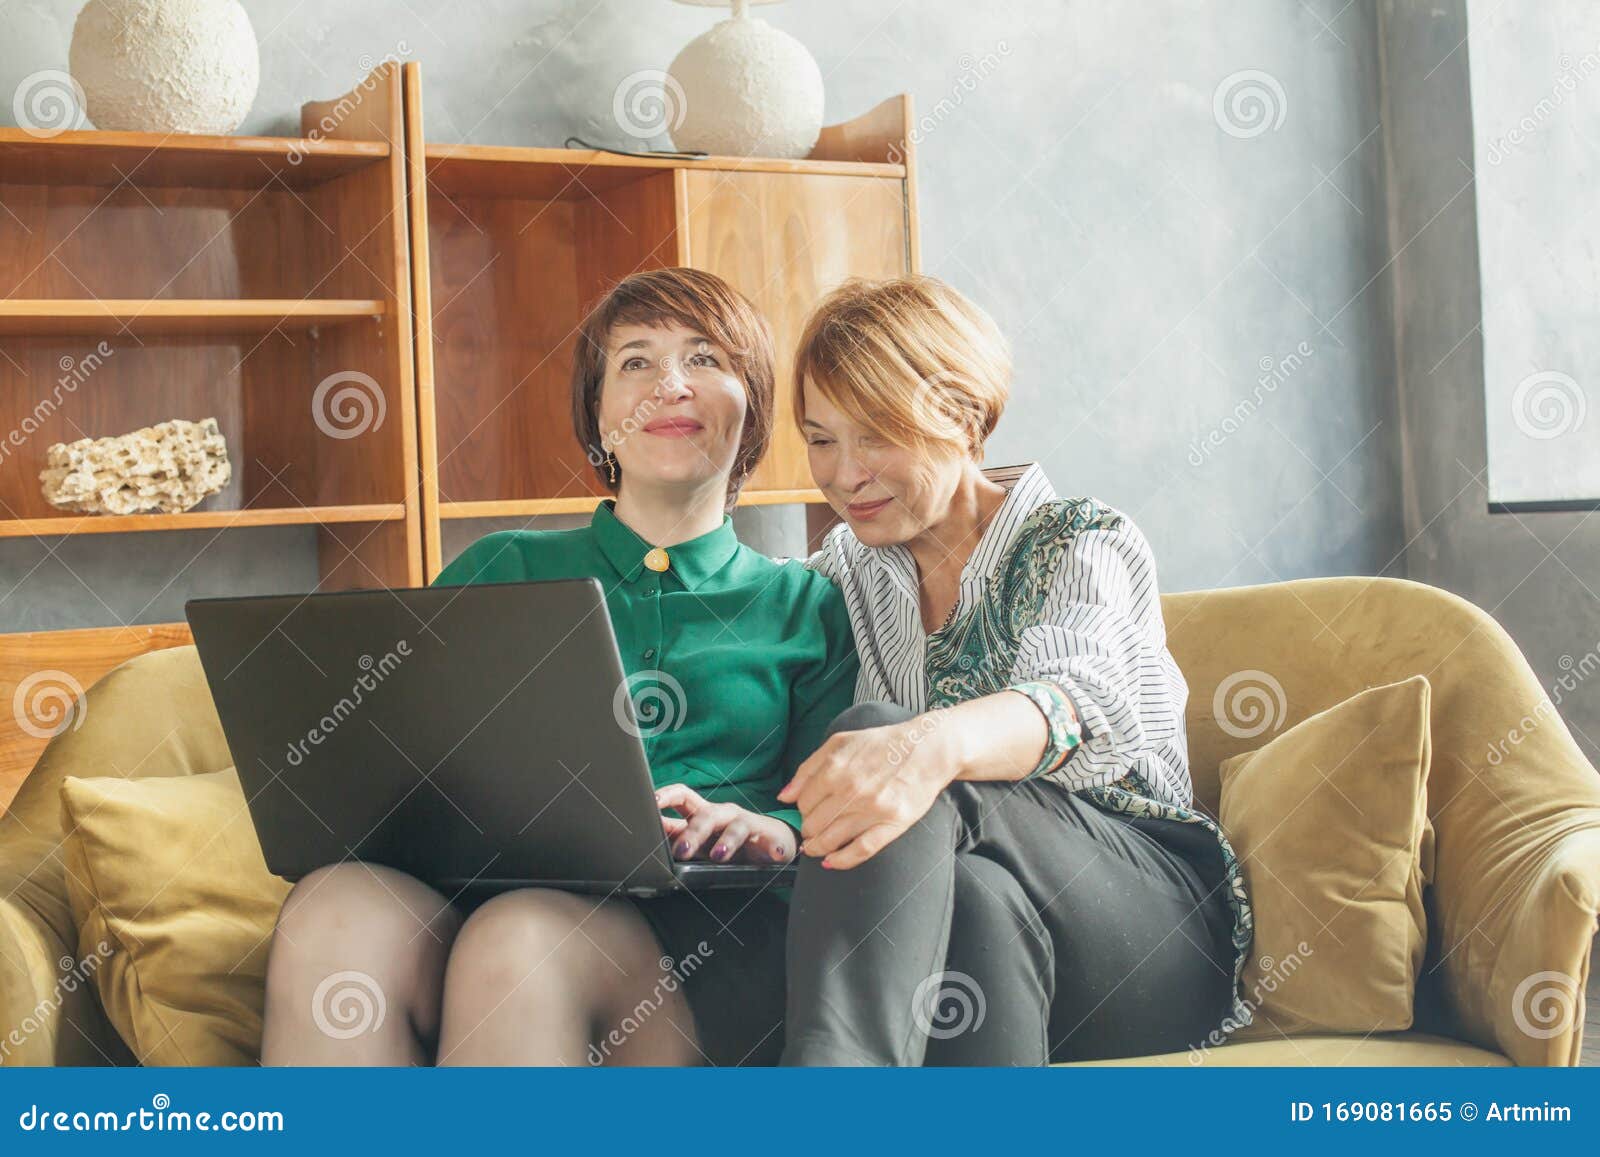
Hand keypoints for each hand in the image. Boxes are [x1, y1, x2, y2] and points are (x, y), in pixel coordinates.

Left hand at [655, 784, 796, 864]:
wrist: (771, 843)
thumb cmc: (729, 842)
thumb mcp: (700, 840)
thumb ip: (676, 834)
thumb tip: (648, 830)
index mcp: (703, 813)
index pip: (682, 796)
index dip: (666, 796)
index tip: (650, 803)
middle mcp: (723, 814)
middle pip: (706, 815)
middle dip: (693, 833)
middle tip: (681, 850)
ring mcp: (747, 824)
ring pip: (736, 827)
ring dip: (728, 841)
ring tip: (720, 855)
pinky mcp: (769, 837)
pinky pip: (773, 841)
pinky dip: (774, 848)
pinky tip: (774, 855)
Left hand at [776, 712, 959, 869]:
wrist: (927, 749)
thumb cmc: (882, 744)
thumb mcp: (839, 743)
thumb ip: (808, 769)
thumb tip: (784, 796)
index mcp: (835, 769)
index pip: (803, 803)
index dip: (801, 810)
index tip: (807, 811)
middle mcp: (850, 791)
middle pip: (813, 824)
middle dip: (808, 830)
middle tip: (811, 830)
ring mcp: (872, 810)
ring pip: (831, 840)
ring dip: (817, 847)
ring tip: (815, 847)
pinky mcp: (892, 824)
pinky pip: (861, 851)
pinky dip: (841, 861)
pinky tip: (831, 862)